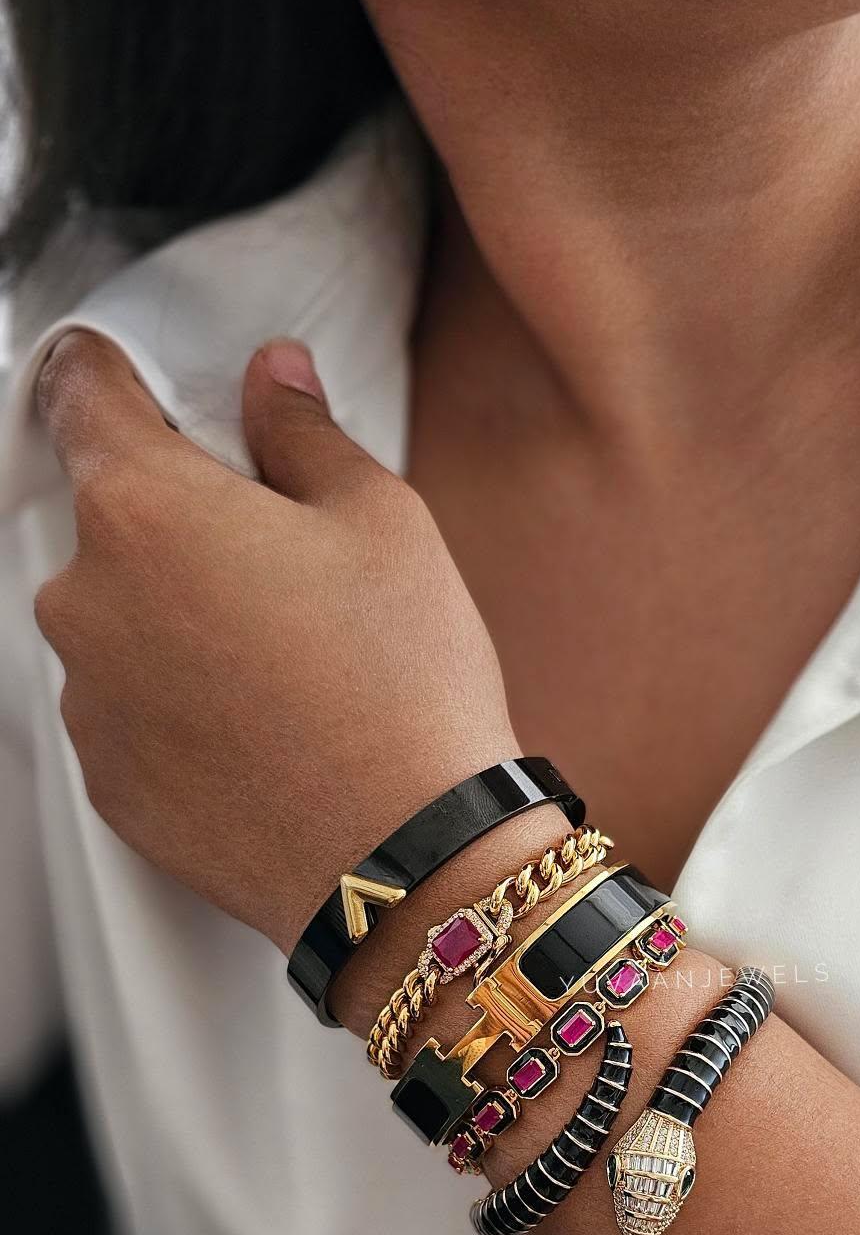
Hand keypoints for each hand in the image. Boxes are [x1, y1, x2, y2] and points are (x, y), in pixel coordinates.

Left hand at [33, 334, 514, 950]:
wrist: (403, 861)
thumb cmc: (400, 685)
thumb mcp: (382, 520)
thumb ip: (304, 430)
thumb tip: (273, 377)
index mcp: (142, 505)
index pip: (81, 391)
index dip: (112, 374)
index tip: (133, 380)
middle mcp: (84, 599)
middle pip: (109, 523)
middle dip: (180, 527)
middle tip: (283, 567)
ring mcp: (87, 700)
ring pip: (119, 625)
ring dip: (176, 624)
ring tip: (285, 667)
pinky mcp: (107, 782)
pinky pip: (130, 715)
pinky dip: (179, 709)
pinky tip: (264, 730)